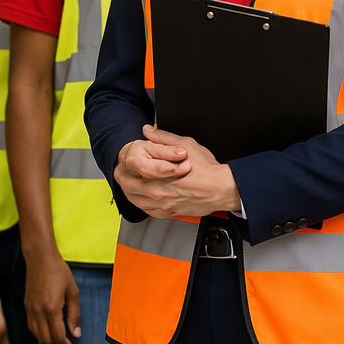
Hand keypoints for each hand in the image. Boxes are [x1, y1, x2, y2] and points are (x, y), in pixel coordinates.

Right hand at [24, 246, 81, 343]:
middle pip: (47, 340)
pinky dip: (41, 336)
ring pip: (38, 336)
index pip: (59, 336)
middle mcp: (38, 312)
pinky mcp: (27, 306)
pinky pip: (32, 327)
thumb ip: (74, 315)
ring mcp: (30, 309)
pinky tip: (48, 338)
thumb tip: (76, 334)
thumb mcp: (73, 292)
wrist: (40, 259)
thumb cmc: (59, 272)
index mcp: (51, 309)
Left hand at [115, 125, 239, 218]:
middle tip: (122, 173)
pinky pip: (150, 212)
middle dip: (122, 179)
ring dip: (130, 193)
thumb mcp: (185, 145)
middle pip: (128, 188)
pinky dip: (144, 205)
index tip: (125, 162)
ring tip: (131, 185)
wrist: (222, 189)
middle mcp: (158, 193)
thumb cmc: (208, 170)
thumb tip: (149, 131)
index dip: (125, 165)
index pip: (131, 171)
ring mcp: (164, 205)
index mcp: (159, 175)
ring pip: (136, 202)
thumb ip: (164, 138)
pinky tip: (146, 199)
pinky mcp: (171, 212)